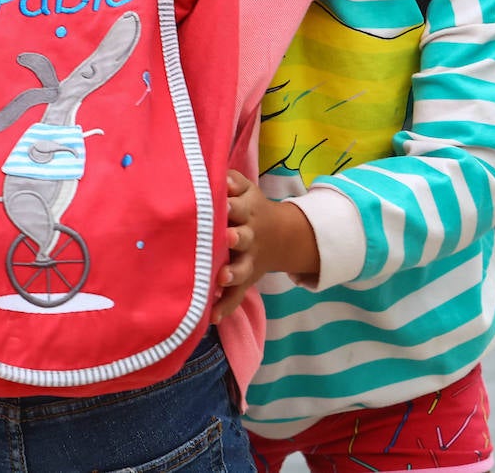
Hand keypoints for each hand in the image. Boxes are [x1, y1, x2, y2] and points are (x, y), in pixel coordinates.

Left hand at [211, 170, 317, 322]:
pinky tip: (212, 318)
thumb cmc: (250, 208)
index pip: (238, 206)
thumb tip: (220, 177)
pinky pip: (236, 295)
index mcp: (247, 211)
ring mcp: (247, 260)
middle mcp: (248, 236)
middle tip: (227, 238)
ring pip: (241, 269)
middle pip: (243, 237)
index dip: (230, 205)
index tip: (220, 204)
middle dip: (236, 238)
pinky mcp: (244, 280)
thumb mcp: (246, 189)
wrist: (281, 236)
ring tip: (222, 278)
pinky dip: (226, 307)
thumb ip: (232, 181)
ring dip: (233, 274)